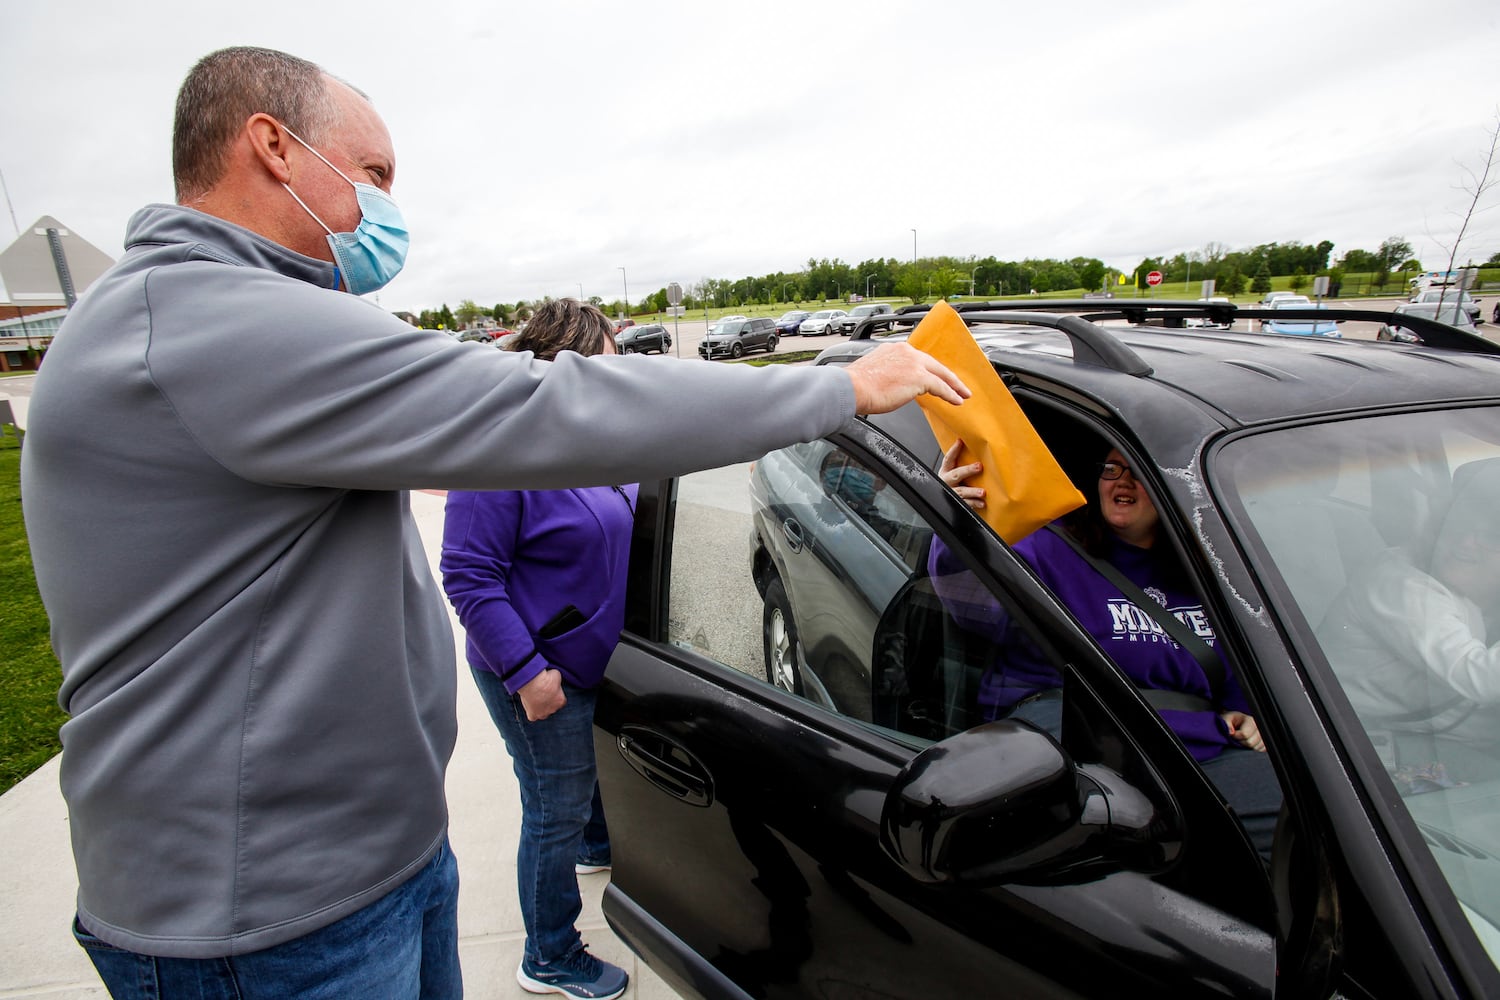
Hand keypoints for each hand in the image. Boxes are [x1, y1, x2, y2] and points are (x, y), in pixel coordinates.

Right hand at [518, 668, 565, 720]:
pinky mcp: (533, 715)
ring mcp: (543, 714)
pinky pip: (532, 717)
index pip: (561, 701)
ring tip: (536, 699)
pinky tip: (530, 706)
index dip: (555, 696)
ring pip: (543, 714)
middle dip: (548, 702)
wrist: (534, 683)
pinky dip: (531, 712)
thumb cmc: (546, 678)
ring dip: (540, 708)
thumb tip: (553, 679)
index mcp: (561, 701)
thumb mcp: (556, 675)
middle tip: (542, 694)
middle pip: (552, 708)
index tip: (551, 691)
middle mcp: (553, 710)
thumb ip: (556, 681)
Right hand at [845, 343, 968, 413]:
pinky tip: (957, 400)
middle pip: (934, 364)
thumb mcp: (874, 371)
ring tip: (962, 394)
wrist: (852, 387)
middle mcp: (906, 352)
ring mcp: (914, 364)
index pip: (918, 359)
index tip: (936, 376)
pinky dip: (951, 394)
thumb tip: (893, 384)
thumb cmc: (856, 385)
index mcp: (895, 349)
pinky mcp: (919, 377)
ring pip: (941, 374)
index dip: (929, 369)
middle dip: (948, 376)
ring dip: (954, 386)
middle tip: (958, 384)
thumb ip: (888, 373)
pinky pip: (941, 387)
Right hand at [939, 439, 984, 509]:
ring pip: (961, 492)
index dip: (953, 450)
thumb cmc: (952, 484)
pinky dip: (974, 503)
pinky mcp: (955, 504)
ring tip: (982, 492)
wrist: (944, 502)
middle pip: (956, 475)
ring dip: (972, 492)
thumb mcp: (952, 473)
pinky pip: (965, 504)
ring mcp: (951, 493)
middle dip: (967, 470)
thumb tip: (973, 449)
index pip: (948, 459)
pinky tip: (982, 503)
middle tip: (979, 466)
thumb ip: (960, 466)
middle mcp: (946, 482)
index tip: (960, 441)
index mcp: (945, 472)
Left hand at [1221, 711, 1265, 751]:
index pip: (1245, 734)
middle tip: (1237, 738)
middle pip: (1251, 743)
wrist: (1237, 723)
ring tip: (1242, 740)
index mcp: (1251, 721)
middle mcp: (1260, 728)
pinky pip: (1261, 751)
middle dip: (1241, 742)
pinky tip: (1247, 745)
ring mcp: (1264, 736)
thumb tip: (1231, 732)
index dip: (1236, 736)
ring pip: (1256, 748)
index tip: (1232, 734)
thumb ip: (1227, 723)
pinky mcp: (1265, 743)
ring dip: (1246, 747)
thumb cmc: (1232, 721)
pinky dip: (1253, 750)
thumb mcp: (1226, 718)